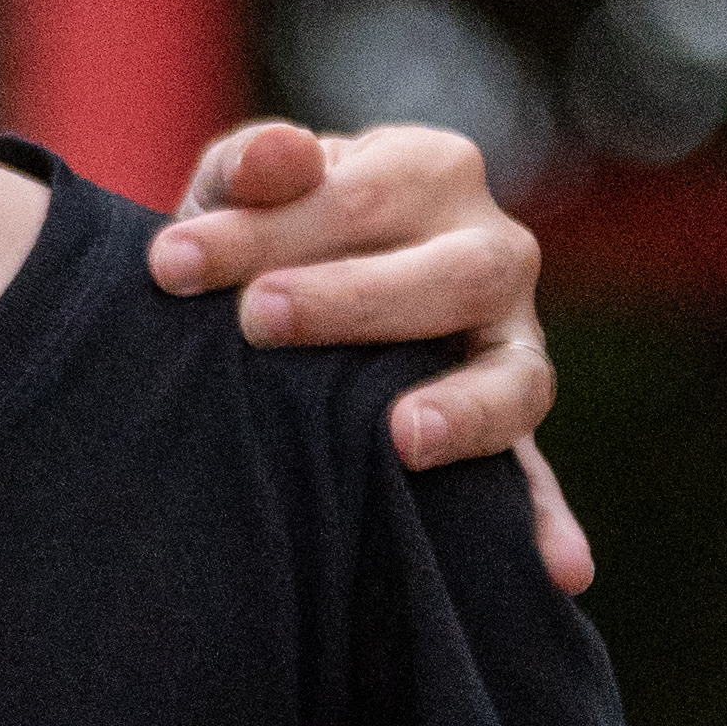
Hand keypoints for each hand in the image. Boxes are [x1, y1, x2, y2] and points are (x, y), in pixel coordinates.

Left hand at [148, 118, 590, 595]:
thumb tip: (277, 156)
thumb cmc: (260, 236)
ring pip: (517, 374)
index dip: (265, 226)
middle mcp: (491, 250)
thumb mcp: (239, 192)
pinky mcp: (507, 425)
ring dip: (467, 409)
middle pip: (457, 272)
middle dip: (354, 298)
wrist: (281, 301)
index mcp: (430, 170)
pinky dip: (546, 521)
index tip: (169, 265)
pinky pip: (536, 476)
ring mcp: (512, 343)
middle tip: (258, 319)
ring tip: (402, 437)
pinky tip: (557, 570)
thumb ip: (249, 169)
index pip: (361, 191)